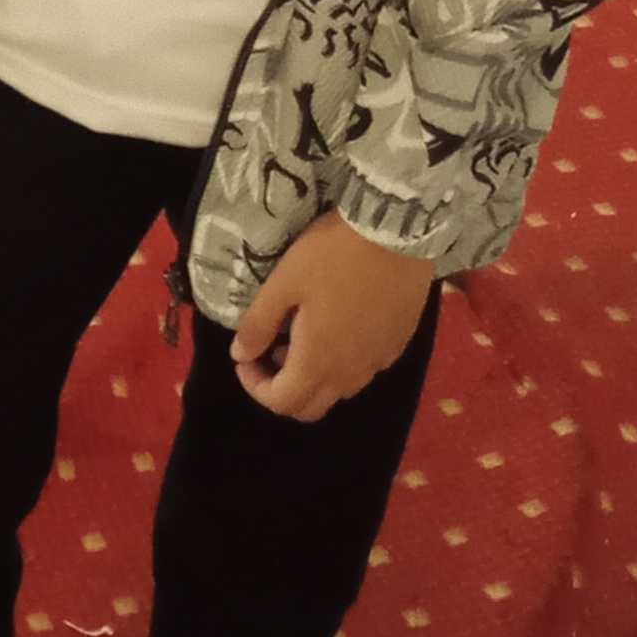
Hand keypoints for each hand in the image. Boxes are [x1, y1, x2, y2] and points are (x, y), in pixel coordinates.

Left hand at [230, 212, 430, 423]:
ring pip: (339, 390)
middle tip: (272, 349)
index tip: (245, 358)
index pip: (281, 402)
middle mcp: (351, 373)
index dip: (255, 386)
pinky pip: (364, 369)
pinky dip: (341, 362)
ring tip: (303, 334)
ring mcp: (378, 361)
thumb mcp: (283, 283)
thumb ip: (258, 324)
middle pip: (311, 407)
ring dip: (313, 376)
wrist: (396, 229)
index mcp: (319, 363)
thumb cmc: (332, 255)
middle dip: (283, 388)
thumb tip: (240, 355)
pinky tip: (338, 324)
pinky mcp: (397, 344)